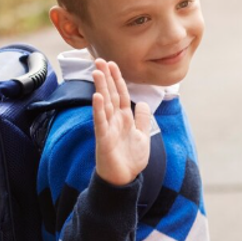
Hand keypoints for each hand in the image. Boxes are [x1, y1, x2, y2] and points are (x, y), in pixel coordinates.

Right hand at [92, 59, 151, 186]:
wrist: (124, 179)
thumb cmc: (130, 159)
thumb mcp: (143, 136)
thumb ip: (143, 120)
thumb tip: (144, 104)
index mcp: (124, 119)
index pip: (121, 95)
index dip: (118, 80)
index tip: (113, 64)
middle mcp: (114, 121)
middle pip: (111, 95)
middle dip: (106, 78)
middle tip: (100, 60)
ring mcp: (108, 129)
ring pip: (104, 105)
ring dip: (101, 88)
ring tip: (97, 72)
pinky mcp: (103, 140)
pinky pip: (101, 123)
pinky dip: (99, 110)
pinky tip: (97, 97)